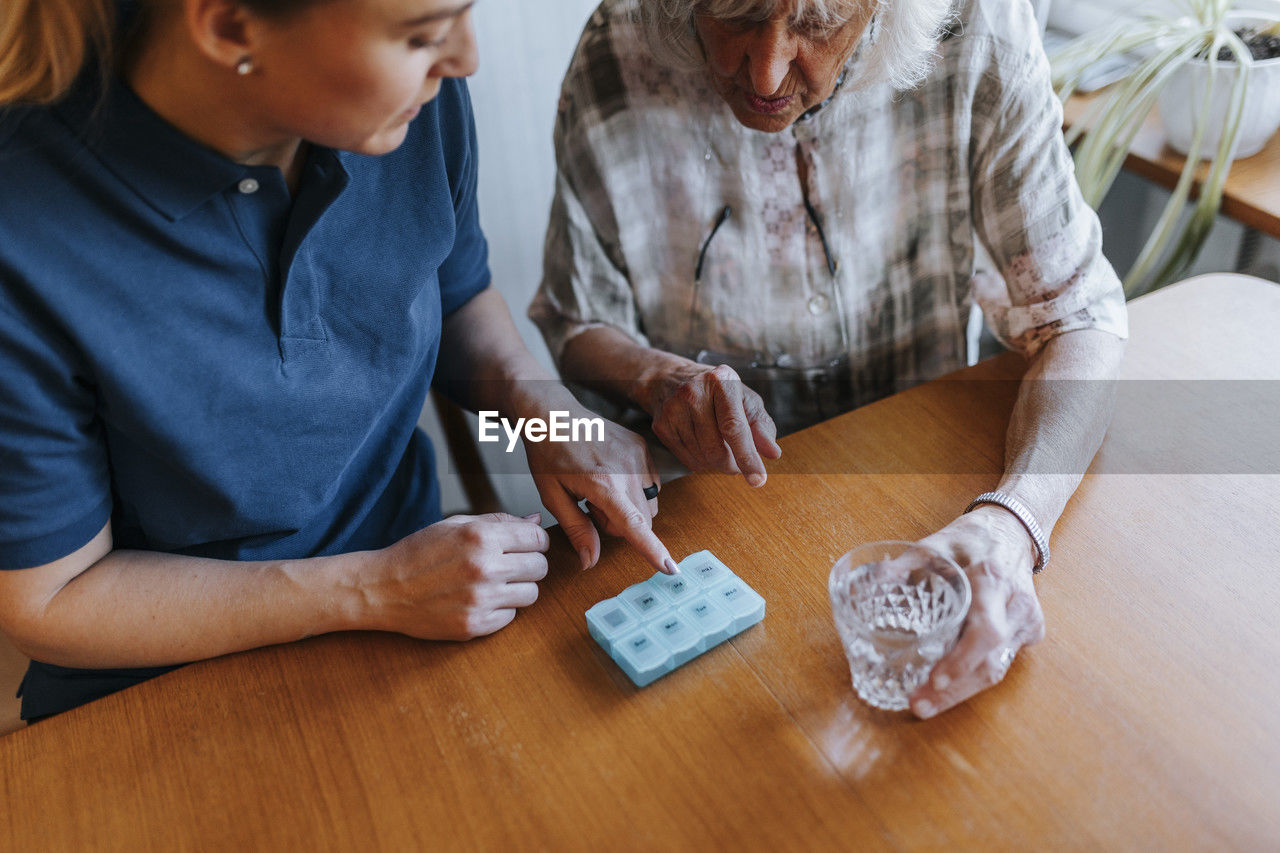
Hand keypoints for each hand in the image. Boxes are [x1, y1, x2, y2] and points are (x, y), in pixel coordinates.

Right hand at [368, 513, 549, 640]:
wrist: (383, 589)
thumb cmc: (418, 553)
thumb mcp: (454, 526)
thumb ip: (498, 522)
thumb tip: (535, 522)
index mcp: (480, 537)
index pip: (537, 538)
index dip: (536, 541)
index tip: (528, 545)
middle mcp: (484, 567)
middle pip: (540, 567)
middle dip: (530, 564)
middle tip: (511, 565)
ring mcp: (480, 600)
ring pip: (531, 594)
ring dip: (518, 588)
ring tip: (495, 584)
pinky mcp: (474, 626)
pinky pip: (511, 617)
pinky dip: (500, 610)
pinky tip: (479, 601)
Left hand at [522, 407, 676, 574]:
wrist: (554, 414)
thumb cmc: (548, 452)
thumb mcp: (553, 496)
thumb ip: (576, 530)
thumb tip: (591, 562)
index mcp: (602, 483)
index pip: (633, 524)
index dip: (652, 549)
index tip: (670, 568)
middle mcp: (627, 469)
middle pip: (642, 520)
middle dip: (619, 524)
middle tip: (590, 505)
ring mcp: (638, 456)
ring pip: (648, 504)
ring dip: (629, 508)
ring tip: (600, 490)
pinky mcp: (642, 448)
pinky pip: (650, 484)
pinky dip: (634, 490)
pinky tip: (611, 477)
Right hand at [642, 361, 780, 485]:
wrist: (671, 379)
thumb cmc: (717, 392)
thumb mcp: (745, 400)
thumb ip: (762, 425)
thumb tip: (773, 453)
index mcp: (721, 381)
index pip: (734, 428)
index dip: (747, 457)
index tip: (758, 479)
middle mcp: (694, 392)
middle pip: (716, 449)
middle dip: (732, 465)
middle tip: (738, 463)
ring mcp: (673, 408)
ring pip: (702, 458)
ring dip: (716, 463)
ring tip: (719, 447)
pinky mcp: (661, 425)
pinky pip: (687, 460)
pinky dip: (701, 462)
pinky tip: (702, 445)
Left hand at [908, 507, 1045, 717]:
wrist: (1012, 530)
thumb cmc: (971, 539)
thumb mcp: (936, 543)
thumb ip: (906, 563)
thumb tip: (874, 579)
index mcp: (993, 581)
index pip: (985, 631)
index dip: (962, 660)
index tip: (935, 678)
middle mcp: (1016, 606)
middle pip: (991, 662)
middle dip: (954, 690)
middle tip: (919, 705)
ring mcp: (1028, 622)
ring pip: (997, 668)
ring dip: (961, 692)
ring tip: (925, 704)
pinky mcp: (1030, 632)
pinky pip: (1001, 662)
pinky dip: (972, 678)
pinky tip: (946, 690)